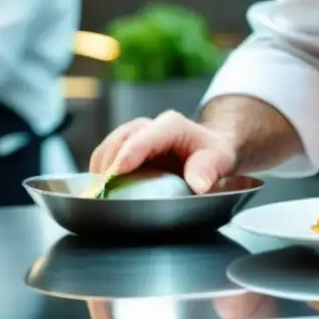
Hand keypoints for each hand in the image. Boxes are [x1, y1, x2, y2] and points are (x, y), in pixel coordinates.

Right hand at [89, 110, 236, 194]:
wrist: (208, 149)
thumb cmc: (213, 154)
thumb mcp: (220, 160)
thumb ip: (208, 169)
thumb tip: (199, 185)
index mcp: (171, 125)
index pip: (145, 136)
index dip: (129, 153)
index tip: (116, 172)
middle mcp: (148, 126)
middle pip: (120, 141)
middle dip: (109, 165)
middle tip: (102, 192)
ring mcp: (133, 136)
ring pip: (107, 147)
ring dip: (100, 170)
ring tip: (98, 193)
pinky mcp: (124, 148)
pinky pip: (105, 156)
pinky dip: (99, 173)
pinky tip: (100, 190)